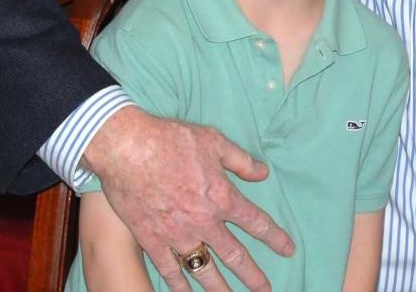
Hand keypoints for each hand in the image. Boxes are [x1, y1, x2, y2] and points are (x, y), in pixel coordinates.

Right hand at [80, 106, 294, 291]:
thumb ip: (240, 160)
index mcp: (222, 197)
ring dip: (219, 288)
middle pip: (234, 255)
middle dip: (252, 275)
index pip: (256, 223)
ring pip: (204, 270)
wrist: (127, 148)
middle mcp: (203, 222)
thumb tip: (263, 172)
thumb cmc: (170, 139)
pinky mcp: (151, 240)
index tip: (288, 249)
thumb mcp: (213, 140)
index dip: (275, 237)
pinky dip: (179, 285)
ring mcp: (177, 235)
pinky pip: (169, 270)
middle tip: (264, 289)